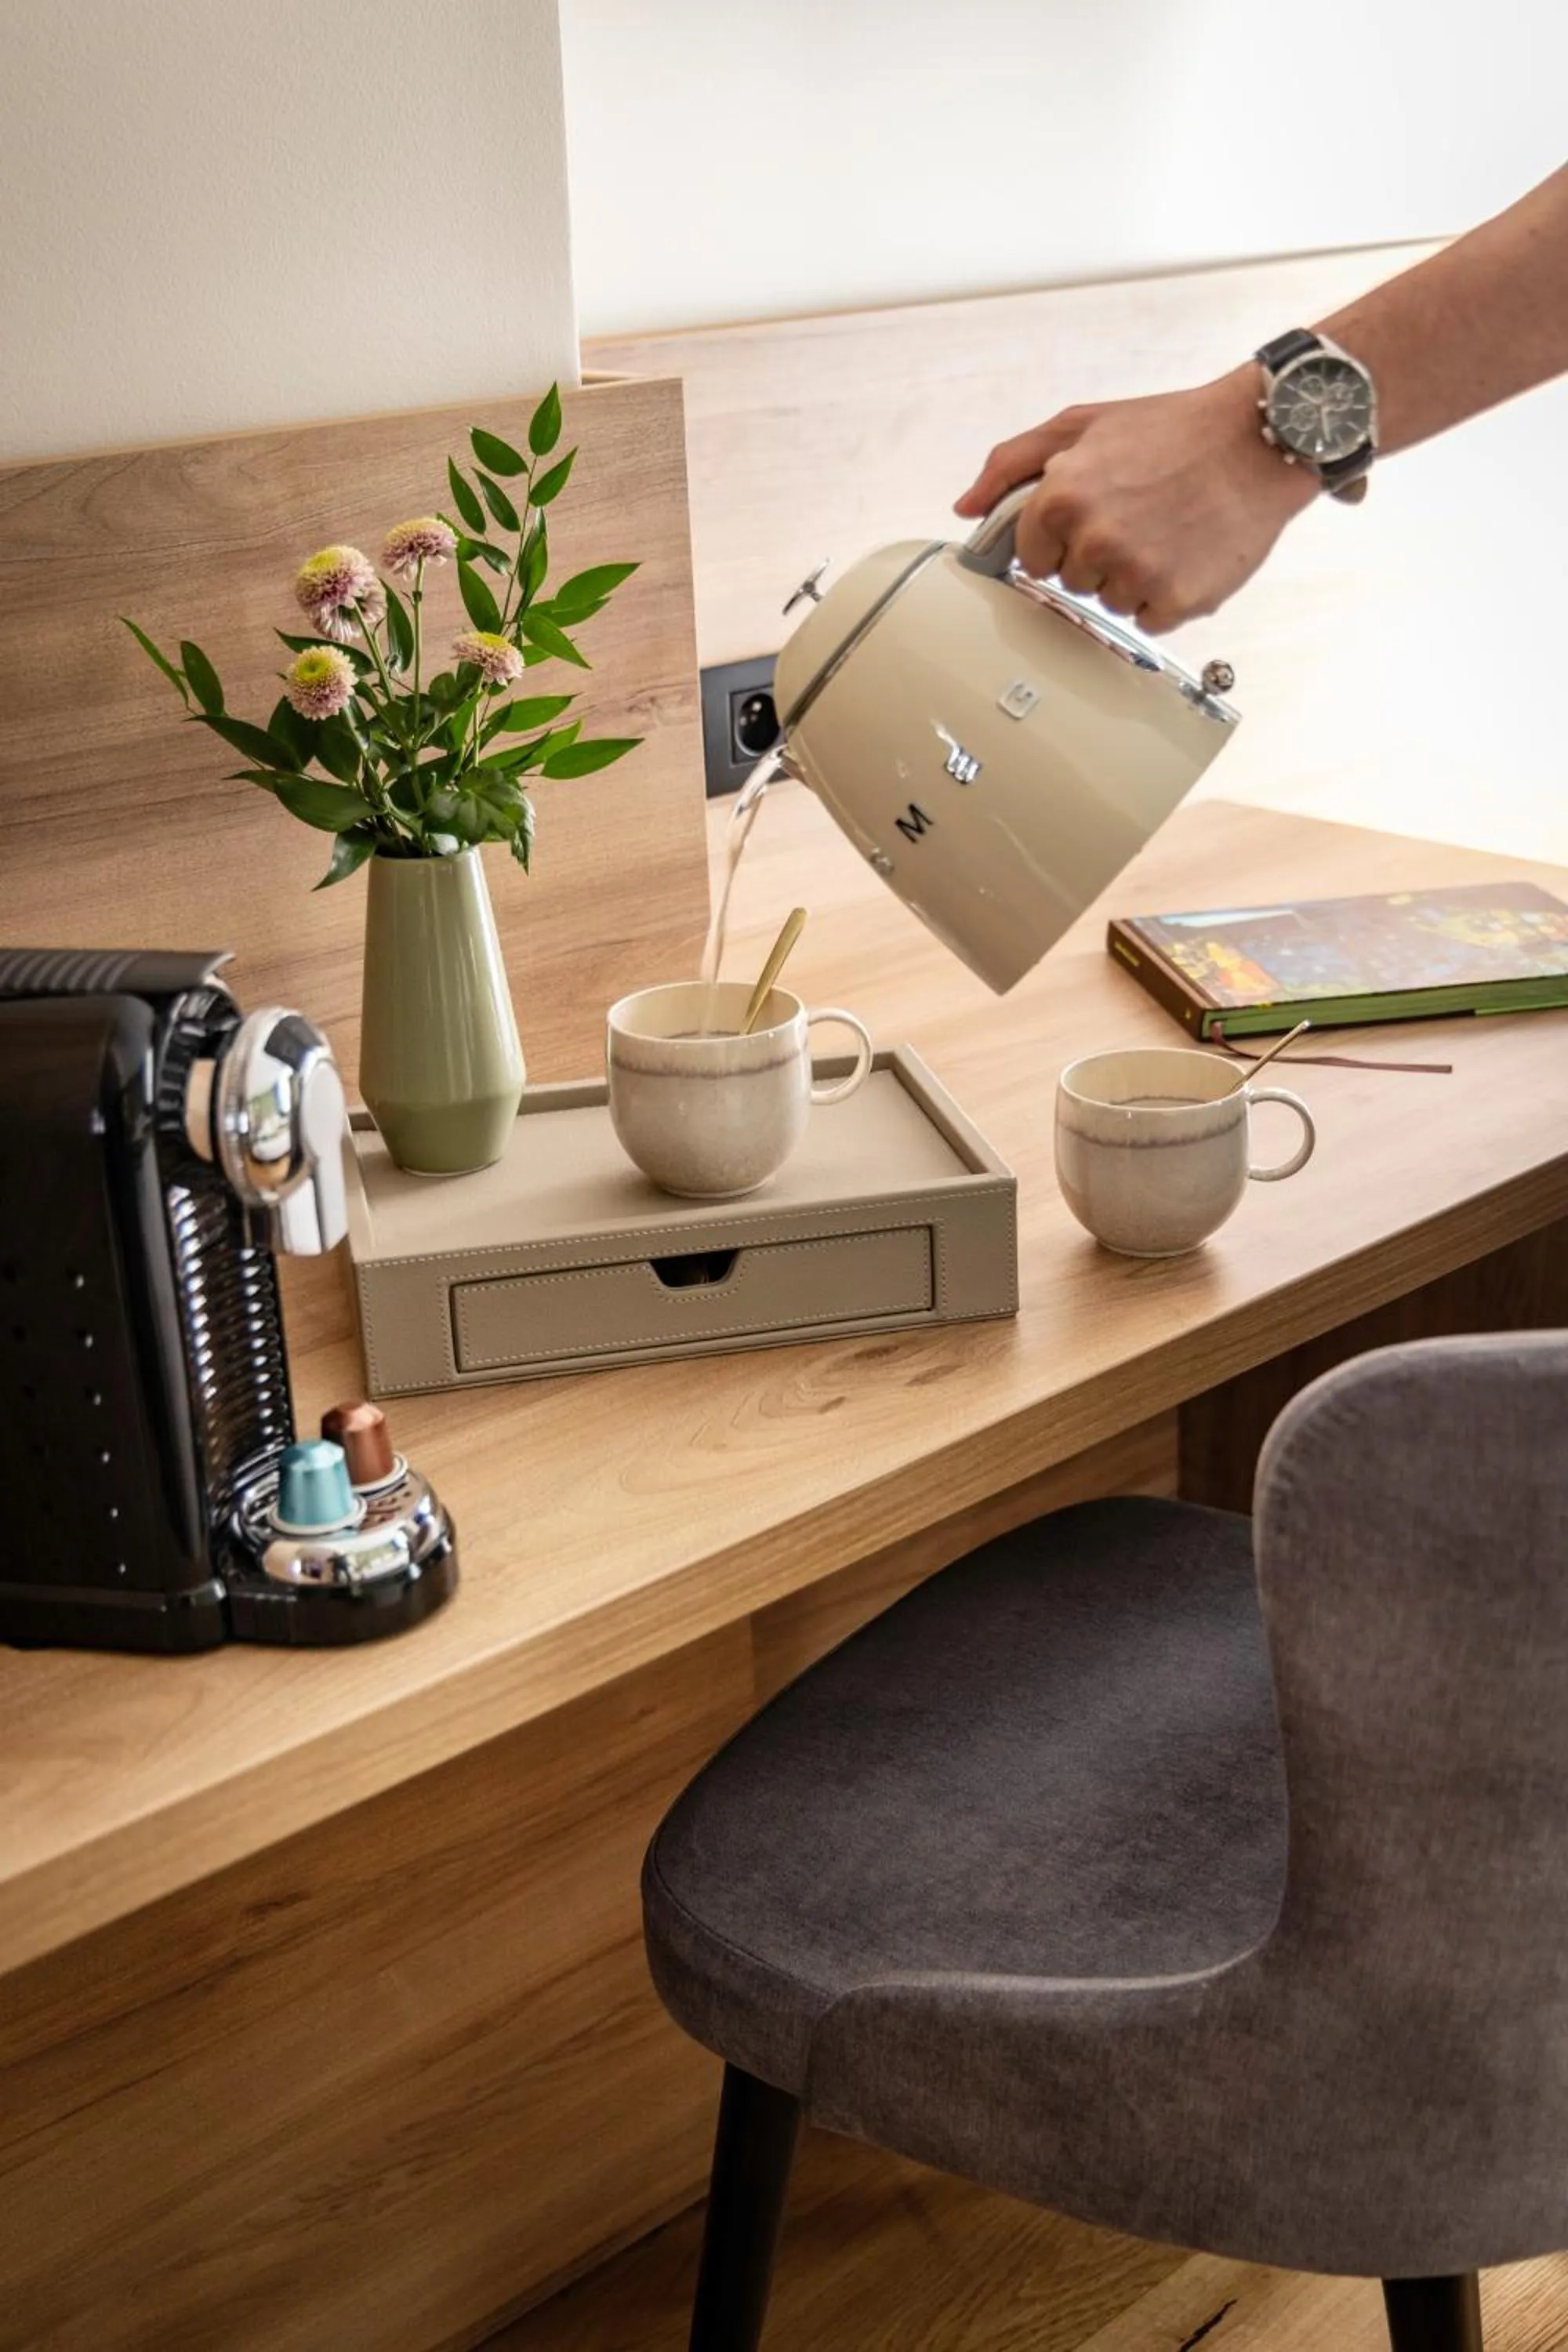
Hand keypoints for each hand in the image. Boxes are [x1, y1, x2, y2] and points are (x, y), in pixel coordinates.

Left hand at [953, 369, 1317, 632]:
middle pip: (1072, 582)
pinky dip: (1167, 596)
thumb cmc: (1171, 429)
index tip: (1092, 517)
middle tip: (1139, 515)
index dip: (1060, 539)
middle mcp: (1094, 538)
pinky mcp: (1177, 600)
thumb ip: (1011, 464)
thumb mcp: (1083, 424)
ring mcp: (1136, 573)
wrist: (1258, 439)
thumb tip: (965, 508)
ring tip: (1166, 529)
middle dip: (1098, 555)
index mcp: (1060, 496)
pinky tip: (1186, 553)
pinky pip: (1150, 620)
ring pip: (1111, 603)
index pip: (1031, 556)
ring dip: (1133, 577)